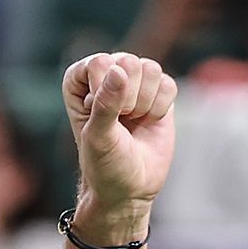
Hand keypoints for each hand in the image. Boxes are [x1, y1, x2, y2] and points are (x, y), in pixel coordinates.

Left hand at [61, 52, 177, 223]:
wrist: (130, 187)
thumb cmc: (104, 164)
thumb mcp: (98, 137)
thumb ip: (105, 104)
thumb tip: (120, 70)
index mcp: (79, 82)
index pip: (98, 63)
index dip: (103, 89)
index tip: (98, 114)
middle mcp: (106, 76)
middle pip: (127, 62)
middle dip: (127, 97)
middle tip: (120, 122)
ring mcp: (134, 83)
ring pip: (150, 69)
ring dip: (144, 102)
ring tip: (133, 121)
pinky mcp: (158, 93)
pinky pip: (168, 84)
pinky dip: (160, 107)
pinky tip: (149, 121)